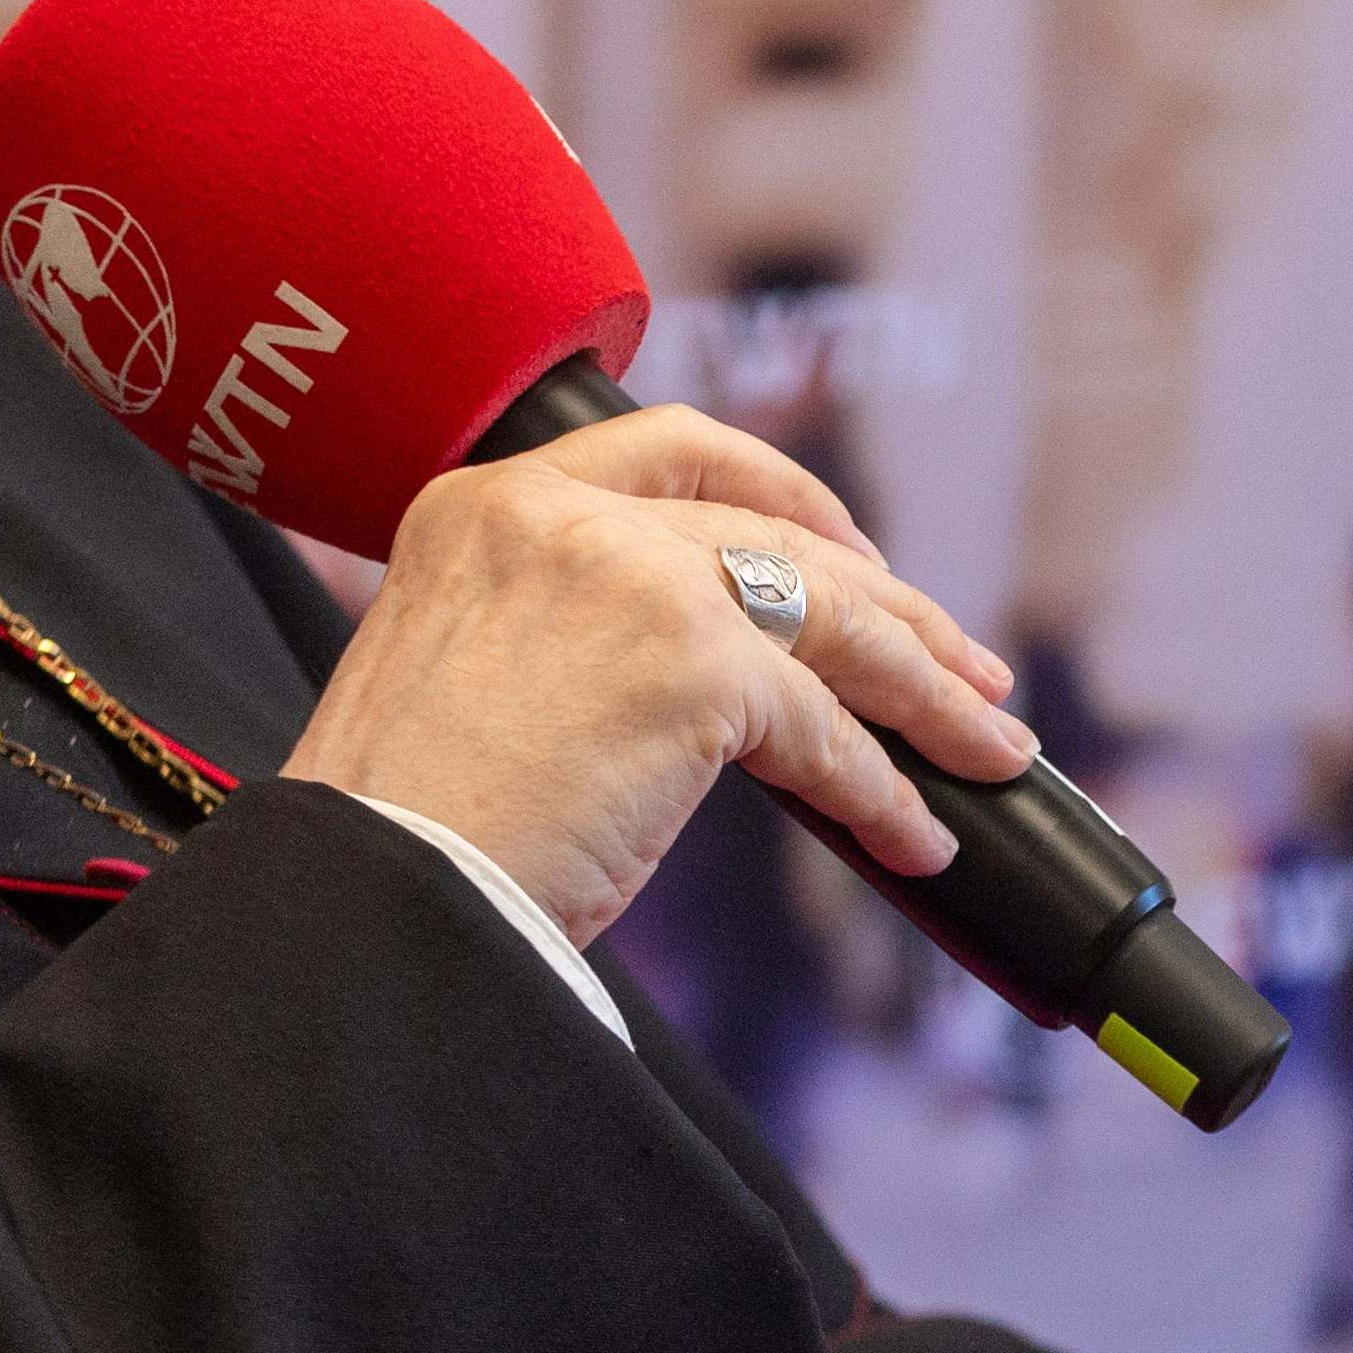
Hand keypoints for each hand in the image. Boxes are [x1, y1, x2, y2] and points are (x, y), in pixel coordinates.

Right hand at [281, 405, 1031, 951]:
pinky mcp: (690, 666)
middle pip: (777, 538)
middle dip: (890, 608)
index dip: (784, 494)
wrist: (365, 903)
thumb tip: (720, 684)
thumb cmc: (403, 830)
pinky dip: (881, 789)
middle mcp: (559, 515)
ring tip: (987, 747)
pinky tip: (912, 834)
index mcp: (487, 502)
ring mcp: (630, 578)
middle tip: (966, 667)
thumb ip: (571, 633)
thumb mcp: (472, 675)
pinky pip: (823, 732)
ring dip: (923, 692)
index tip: (851, 547)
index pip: (673, 450)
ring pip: (828, 621)